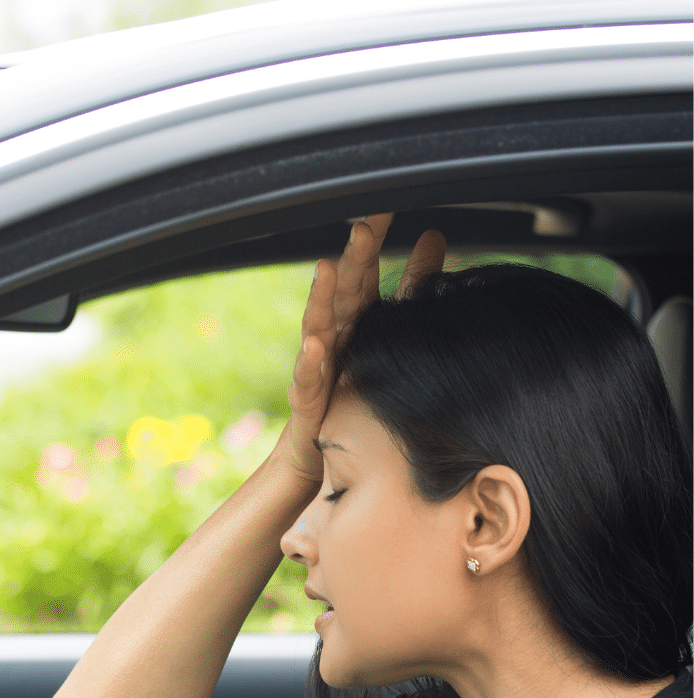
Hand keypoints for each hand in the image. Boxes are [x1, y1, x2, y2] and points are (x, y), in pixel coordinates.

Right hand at [280, 215, 446, 484]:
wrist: (320, 445)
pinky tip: (315, 346)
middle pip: (344, 291)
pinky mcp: (308, 399)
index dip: (373, 242)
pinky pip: (308, 378)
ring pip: (318, 325)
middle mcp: (335, 336)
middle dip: (352, 259)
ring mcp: (318, 366)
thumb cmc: (352, 385)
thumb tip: (435, 234)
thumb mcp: (387, 327)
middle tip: (364, 228)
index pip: (364, 272)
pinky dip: (310, 361)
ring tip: (327, 270)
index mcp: (355, 319)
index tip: (386, 207)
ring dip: (321, 298)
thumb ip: (410, 286)